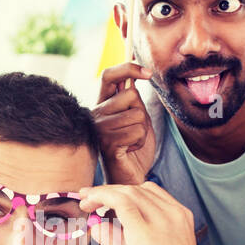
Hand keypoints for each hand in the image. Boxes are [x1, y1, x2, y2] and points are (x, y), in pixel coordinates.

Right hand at [92, 61, 154, 184]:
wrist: (129, 177)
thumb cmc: (133, 148)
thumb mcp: (137, 117)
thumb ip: (133, 98)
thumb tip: (137, 73)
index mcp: (102, 104)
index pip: (109, 75)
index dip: (128, 67)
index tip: (148, 73)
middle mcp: (96, 114)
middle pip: (130, 94)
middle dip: (141, 112)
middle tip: (134, 130)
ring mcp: (99, 128)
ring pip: (137, 114)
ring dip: (142, 130)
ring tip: (132, 142)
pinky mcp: (107, 143)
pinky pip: (136, 131)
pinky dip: (140, 141)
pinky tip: (130, 150)